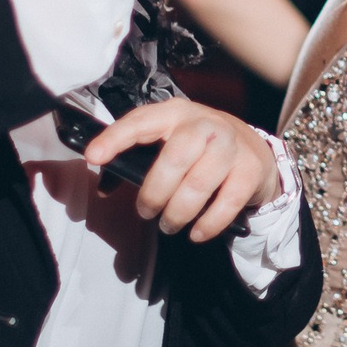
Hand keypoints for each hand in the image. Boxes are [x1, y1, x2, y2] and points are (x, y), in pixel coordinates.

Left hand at [83, 99, 283, 240]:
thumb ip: (137, 160)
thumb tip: (103, 187)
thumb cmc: (199, 149)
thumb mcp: (170, 142)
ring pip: (199, 182)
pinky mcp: (250, 169)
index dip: (116, 138)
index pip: (141, 122)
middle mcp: (204, 124)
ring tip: (169, 225)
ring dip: (179, 211)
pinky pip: (227, 202)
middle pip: (175, 157)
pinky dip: (208, 223)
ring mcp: (231, 144)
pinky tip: (196, 233)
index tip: (93, 157)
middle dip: (155, 192)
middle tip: (146, 213)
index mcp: (174, 114)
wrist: (253, 148)